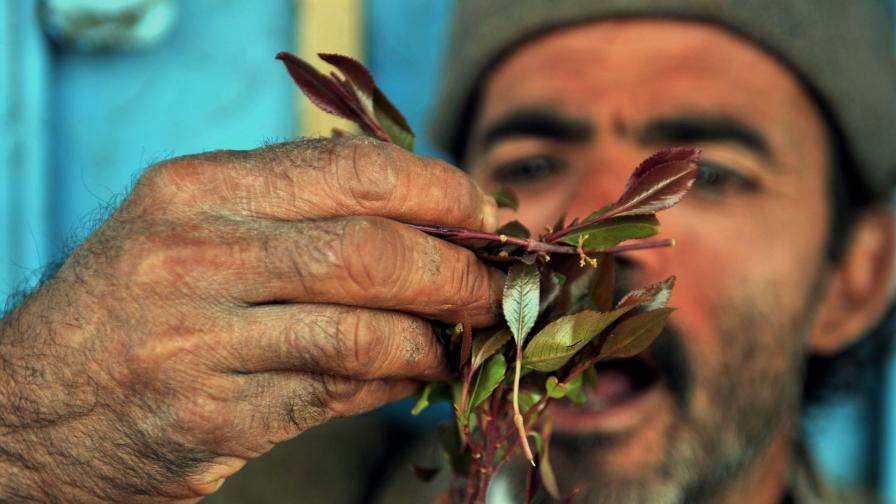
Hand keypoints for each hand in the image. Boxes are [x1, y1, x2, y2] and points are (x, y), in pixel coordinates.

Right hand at [0, 137, 501, 501]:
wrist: (26, 405)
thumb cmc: (132, 305)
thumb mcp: (195, 229)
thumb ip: (300, 217)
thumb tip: (432, 228)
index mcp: (197, 190)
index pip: (353, 172)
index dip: (441, 193)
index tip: (485, 215)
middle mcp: (191, 256)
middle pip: (370, 252)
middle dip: (455, 272)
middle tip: (493, 289)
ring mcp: (195, 343)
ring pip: (361, 332)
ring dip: (434, 337)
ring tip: (461, 337)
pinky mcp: (208, 419)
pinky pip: (332, 395)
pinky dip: (391, 383)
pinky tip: (412, 374)